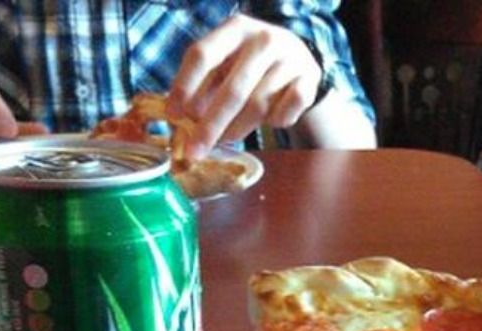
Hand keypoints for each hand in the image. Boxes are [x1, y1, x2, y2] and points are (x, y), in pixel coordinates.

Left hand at [168, 14, 321, 159]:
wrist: (297, 57)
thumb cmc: (249, 64)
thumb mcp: (225, 63)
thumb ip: (203, 85)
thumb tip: (179, 120)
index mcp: (235, 28)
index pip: (203, 55)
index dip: (184, 86)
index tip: (173, 115)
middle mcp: (264, 38)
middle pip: (232, 89)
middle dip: (210, 125)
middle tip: (195, 150)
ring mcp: (290, 58)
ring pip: (257, 106)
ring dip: (237, 130)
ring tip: (225, 139)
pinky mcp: (309, 79)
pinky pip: (285, 113)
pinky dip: (272, 123)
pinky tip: (267, 122)